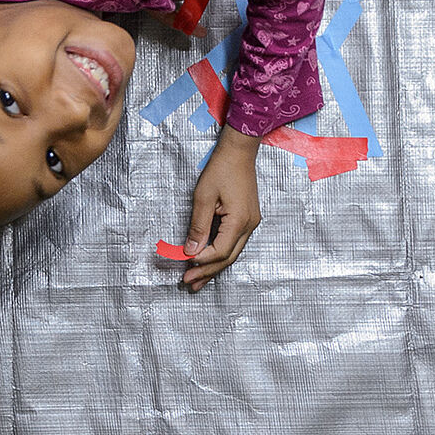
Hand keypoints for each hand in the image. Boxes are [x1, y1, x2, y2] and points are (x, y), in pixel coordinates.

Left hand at [180, 127, 261, 292]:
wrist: (239, 152)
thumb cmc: (221, 169)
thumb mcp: (204, 196)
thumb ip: (198, 226)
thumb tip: (190, 251)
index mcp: (240, 220)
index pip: (220, 251)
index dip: (202, 260)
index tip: (184, 263)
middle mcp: (250, 225)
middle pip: (228, 258)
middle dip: (208, 272)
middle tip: (189, 283)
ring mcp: (251, 223)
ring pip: (232, 253)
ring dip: (214, 267)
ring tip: (197, 280)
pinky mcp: (247, 219)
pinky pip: (234, 243)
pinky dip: (220, 254)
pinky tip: (208, 262)